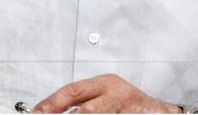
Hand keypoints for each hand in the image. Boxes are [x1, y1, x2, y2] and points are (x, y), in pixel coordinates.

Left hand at [33, 74, 180, 112]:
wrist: (162, 113)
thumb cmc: (130, 106)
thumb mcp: (107, 96)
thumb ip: (85, 100)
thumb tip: (53, 110)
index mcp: (105, 84)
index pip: (72, 91)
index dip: (51, 102)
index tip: (35, 112)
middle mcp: (115, 94)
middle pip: (84, 107)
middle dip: (60, 114)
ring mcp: (125, 108)